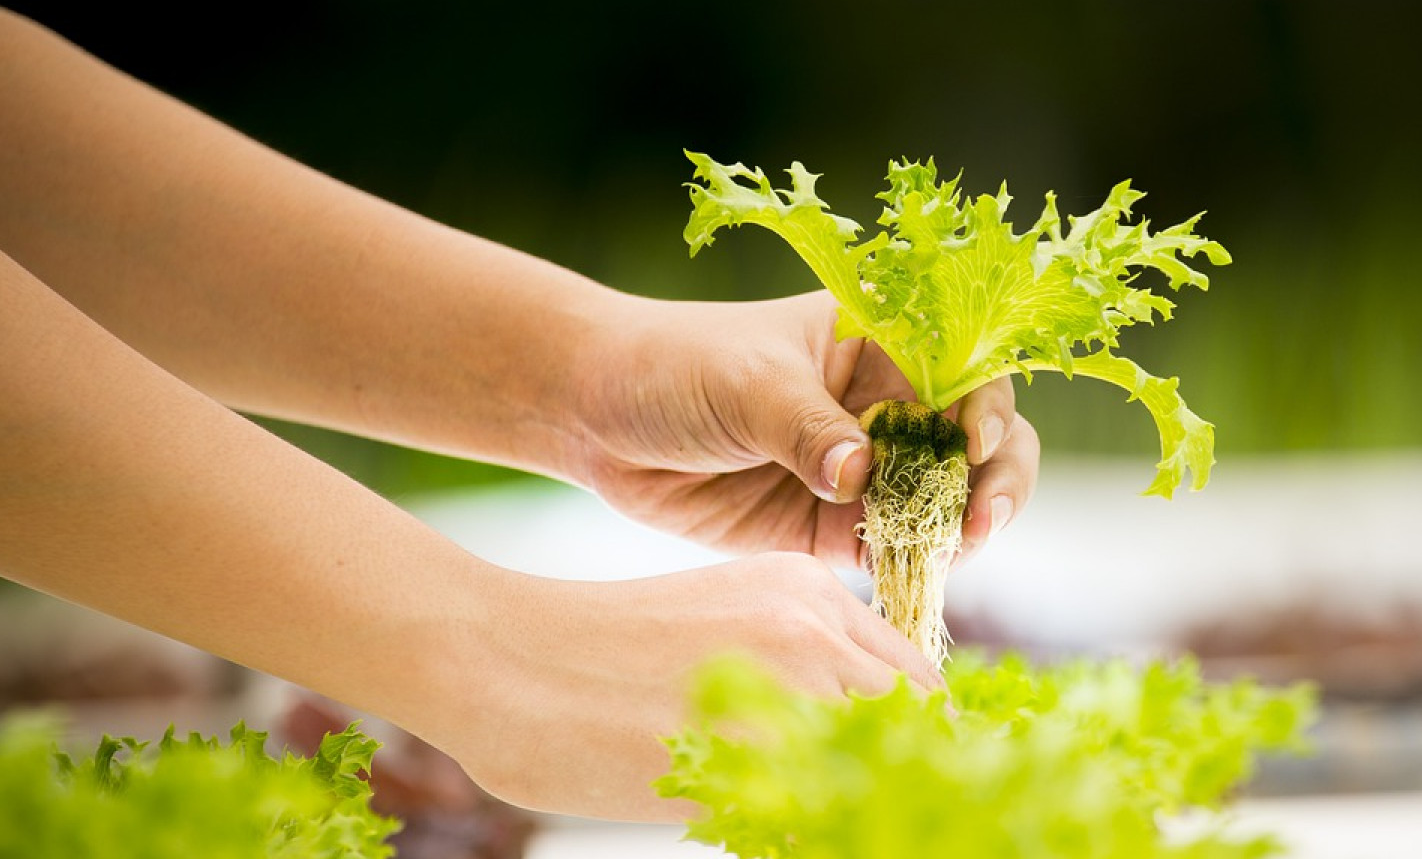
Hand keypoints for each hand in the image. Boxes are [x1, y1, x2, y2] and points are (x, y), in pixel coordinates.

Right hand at [433, 553, 939, 820]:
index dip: (915, 739)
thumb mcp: (724, 620)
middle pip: (917, 724)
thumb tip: (859, 736)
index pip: (915, 680)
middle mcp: (814, 630)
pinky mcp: (746, 754)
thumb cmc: (602, 652)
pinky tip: (757, 826)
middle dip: (903, 775)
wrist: (505, 657)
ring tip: (803, 813)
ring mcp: (786, 689)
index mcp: (810, 591)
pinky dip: (804, 830)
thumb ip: (799, 661)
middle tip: (866, 811)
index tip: (897, 779)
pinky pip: (814, 815)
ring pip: (877, 770)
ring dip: (857, 803)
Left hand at [549, 290, 1039, 568]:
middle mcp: (886, 404)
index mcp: (881, 341)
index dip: (986, 410)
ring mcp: (864, 468)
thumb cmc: (676, 366)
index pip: (964, 372)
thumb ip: (806, 428)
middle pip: (975, 442)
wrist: (596, 416)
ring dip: (957, 530)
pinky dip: (910, 565)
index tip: (973, 446)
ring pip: (943, 503)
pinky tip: (909, 577)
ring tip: (948, 553)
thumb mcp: (746, 384)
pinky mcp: (831, 525)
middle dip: (994, 481)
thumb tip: (861, 475)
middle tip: (981, 522)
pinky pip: (892, 549)